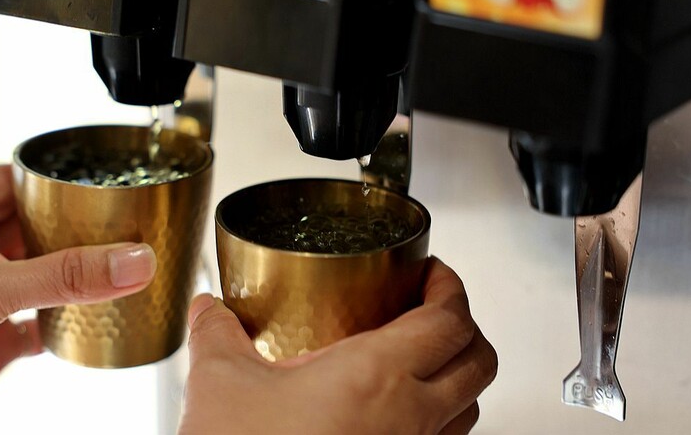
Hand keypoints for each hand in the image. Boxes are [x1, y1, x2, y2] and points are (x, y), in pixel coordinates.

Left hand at [0, 166, 156, 434]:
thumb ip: (63, 275)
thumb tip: (134, 259)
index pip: (7, 181)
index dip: (46, 177)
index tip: (91, 178)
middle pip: (27, 229)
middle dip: (69, 228)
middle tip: (114, 226)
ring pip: (32, 278)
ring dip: (67, 278)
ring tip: (110, 270)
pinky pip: (30, 327)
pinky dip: (58, 325)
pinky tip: (83, 325)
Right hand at [179, 257, 496, 434]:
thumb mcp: (221, 385)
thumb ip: (217, 333)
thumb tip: (209, 309)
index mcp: (375, 376)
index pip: (450, 320)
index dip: (450, 286)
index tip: (432, 272)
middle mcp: (408, 418)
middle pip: (480, 360)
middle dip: (465, 324)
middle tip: (434, 306)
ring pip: (472, 407)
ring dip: (459, 373)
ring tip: (423, 357)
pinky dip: (443, 418)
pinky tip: (400, 412)